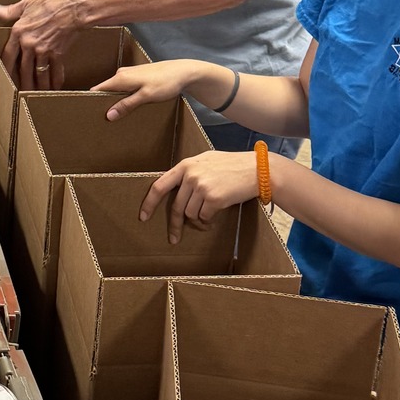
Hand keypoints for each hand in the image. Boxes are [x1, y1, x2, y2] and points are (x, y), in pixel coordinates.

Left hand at [0, 0, 83, 86]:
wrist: (74, 7)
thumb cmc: (51, 2)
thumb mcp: (27, 2)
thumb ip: (10, 11)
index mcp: (19, 32)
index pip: (8, 55)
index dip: (5, 67)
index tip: (2, 76)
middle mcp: (29, 44)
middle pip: (23, 69)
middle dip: (23, 83)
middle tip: (20, 94)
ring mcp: (44, 50)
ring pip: (39, 74)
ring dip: (39, 86)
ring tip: (38, 94)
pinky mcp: (58, 53)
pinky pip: (56, 70)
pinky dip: (56, 80)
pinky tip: (56, 87)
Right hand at [97, 59, 203, 118]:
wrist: (183, 72)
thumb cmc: (165, 83)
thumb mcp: (145, 96)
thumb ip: (126, 105)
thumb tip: (109, 115)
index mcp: (120, 78)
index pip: (97, 89)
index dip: (92, 101)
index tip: (90, 114)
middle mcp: (122, 74)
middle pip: (106, 90)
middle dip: (104, 104)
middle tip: (104, 121)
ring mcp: (130, 75)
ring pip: (116, 90)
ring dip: (116, 101)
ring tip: (117, 117)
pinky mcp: (137, 77)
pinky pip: (124, 89)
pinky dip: (124, 98)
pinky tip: (130, 107)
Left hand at [140, 152, 258, 242]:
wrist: (256, 170)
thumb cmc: (233, 165)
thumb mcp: (206, 161)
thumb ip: (190, 171)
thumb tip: (174, 186)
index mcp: (185, 165)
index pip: (159, 186)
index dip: (149, 204)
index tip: (143, 217)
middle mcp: (190, 175)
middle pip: (175, 207)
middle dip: (174, 225)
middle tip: (173, 238)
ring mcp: (201, 187)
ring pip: (190, 215)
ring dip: (197, 222)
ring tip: (206, 219)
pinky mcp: (213, 199)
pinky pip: (204, 218)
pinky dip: (208, 222)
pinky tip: (214, 218)